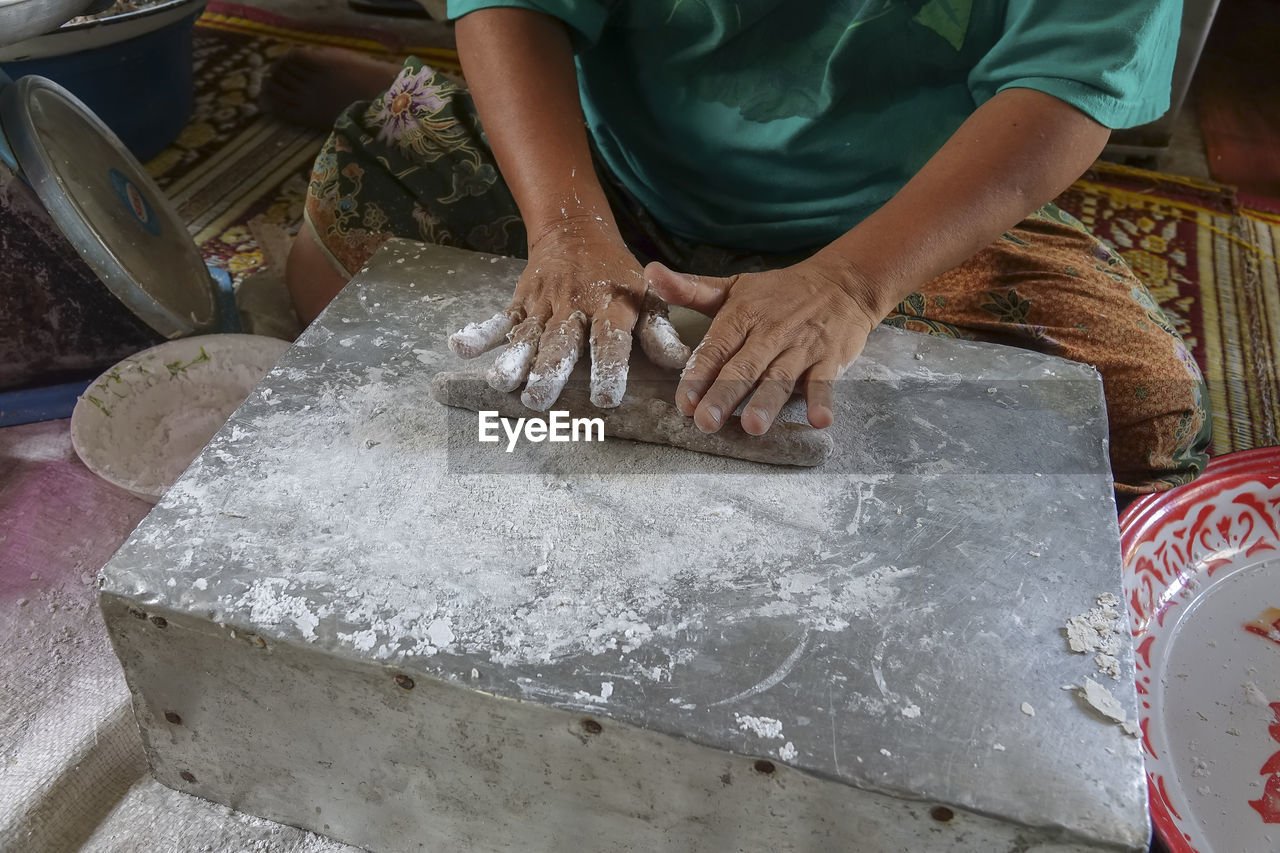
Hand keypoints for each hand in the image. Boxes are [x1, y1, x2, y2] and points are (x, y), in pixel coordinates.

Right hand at [448, 216, 691, 409]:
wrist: (577, 231)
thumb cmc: (619, 276)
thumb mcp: (646, 297)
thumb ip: (659, 332)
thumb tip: (681, 363)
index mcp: (609, 307)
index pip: (609, 340)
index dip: (609, 368)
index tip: (606, 398)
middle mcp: (574, 308)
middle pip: (561, 343)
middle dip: (549, 371)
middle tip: (539, 399)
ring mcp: (543, 305)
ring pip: (527, 335)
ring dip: (513, 359)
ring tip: (501, 384)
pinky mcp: (519, 303)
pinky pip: (498, 319)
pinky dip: (478, 333)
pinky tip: (459, 347)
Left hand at [646, 255, 881, 434]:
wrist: (842, 283)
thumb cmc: (780, 291)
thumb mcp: (734, 286)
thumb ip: (690, 289)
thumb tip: (649, 272)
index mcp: (742, 315)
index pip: (717, 347)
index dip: (699, 374)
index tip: (685, 401)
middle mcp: (770, 333)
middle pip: (744, 367)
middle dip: (725, 395)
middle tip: (707, 422)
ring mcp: (801, 348)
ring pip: (780, 378)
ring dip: (767, 403)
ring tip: (752, 426)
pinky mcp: (830, 360)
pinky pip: (825, 382)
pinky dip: (823, 401)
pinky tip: (819, 420)